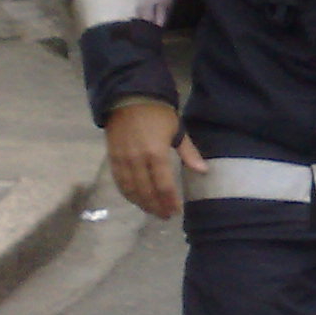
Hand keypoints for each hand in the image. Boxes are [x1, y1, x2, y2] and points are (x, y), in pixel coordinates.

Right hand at [104, 103, 206, 219]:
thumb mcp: (178, 130)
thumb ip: (188, 153)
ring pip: (130, 189)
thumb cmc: (158, 113)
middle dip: (156, 206)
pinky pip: (119, 181)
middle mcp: (137, 160)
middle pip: (146, 191)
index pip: (163, 185)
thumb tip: (203, 171)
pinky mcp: (112, 157)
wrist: (128, 98)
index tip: (175, 211)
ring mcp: (122, 160)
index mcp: (156, 153)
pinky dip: (127, 193)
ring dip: (141, 202)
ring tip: (152, 211)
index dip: (169, 201)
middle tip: (165, 216)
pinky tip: (135, 199)